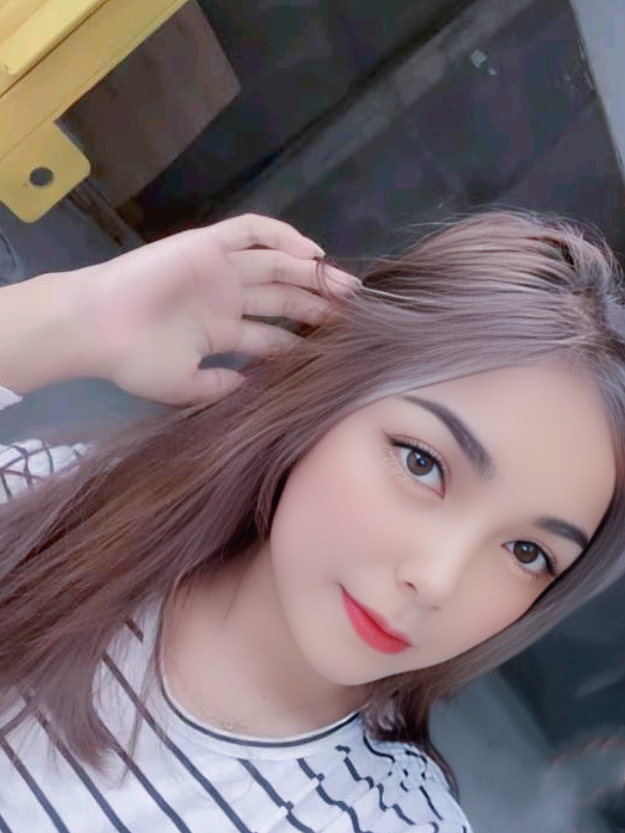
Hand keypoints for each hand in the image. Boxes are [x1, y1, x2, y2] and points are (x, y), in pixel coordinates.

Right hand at [83, 213, 358, 405]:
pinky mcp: (207, 244)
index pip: (274, 336)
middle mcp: (226, 299)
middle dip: (319, 305)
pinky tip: (311, 253)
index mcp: (221, 332)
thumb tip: (255, 385)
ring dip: (312, 273)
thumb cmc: (134, 359)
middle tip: (356, 314)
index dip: (305, 343)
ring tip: (346, 286)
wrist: (95, 328)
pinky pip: (250, 230)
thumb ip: (221, 386)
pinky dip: (282, 235)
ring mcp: (219, 270)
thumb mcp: (184, 387)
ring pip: (277, 265)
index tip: (337, 351)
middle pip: (284, 299)